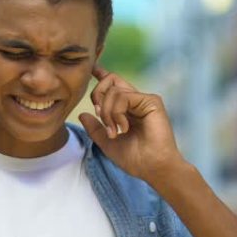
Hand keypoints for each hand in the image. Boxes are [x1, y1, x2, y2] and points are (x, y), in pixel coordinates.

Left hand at [78, 65, 185, 183]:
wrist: (153, 168)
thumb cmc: (135, 159)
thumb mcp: (107, 143)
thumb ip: (95, 128)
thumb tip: (82, 114)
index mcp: (127, 108)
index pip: (113, 85)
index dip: (101, 74)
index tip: (92, 68)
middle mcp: (135, 101)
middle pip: (110, 80)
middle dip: (97, 94)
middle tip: (98, 114)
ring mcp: (144, 99)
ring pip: (113, 90)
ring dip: (107, 113)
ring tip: (114, 131)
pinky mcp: (151, 101)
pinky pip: (123, 97)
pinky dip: (117, 113)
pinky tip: (123, 127)